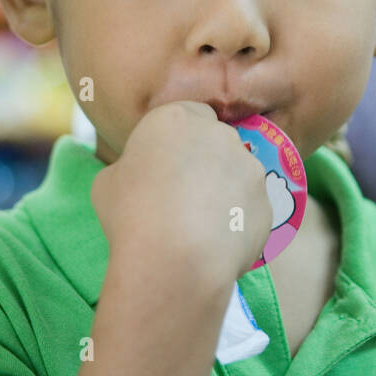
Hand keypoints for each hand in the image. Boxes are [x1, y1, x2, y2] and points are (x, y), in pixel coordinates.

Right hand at [90, 102, 273, 296]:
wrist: (175, 259)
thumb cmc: (131, 214)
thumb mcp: (108, 183)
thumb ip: (131, 169)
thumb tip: (141, 177)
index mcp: (177, 118)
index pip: (186, 116)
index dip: (176, 143)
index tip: (164, 169)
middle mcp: (220, 135)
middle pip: (215, 143)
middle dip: (203, 164)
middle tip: (180, 199)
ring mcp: (250, 169)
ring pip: (237, 176)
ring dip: (223, 193)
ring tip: (198, 229)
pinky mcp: (266, 204)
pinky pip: (249, 209)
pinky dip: (236, 222)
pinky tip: (215, 245)